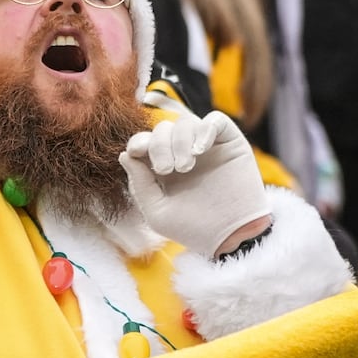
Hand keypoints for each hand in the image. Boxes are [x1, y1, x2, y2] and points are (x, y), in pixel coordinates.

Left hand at [120, 110, 270, 258]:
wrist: (232, 237)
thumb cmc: (195, 229)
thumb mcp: (158, 212)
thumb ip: (140, 184)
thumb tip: (125, 154)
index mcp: (163, 167)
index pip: (145, 142)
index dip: (139, 141)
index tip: (138, 152)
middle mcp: (183, 152)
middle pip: (163, 128)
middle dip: (159, 145)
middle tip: (167, 170)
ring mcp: (207, 145)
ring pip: (186, 122)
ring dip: (180, 141)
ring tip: (186, 166)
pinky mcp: (230, 141)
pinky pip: (216, 120)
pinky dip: (204, 129)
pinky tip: (200, 150)